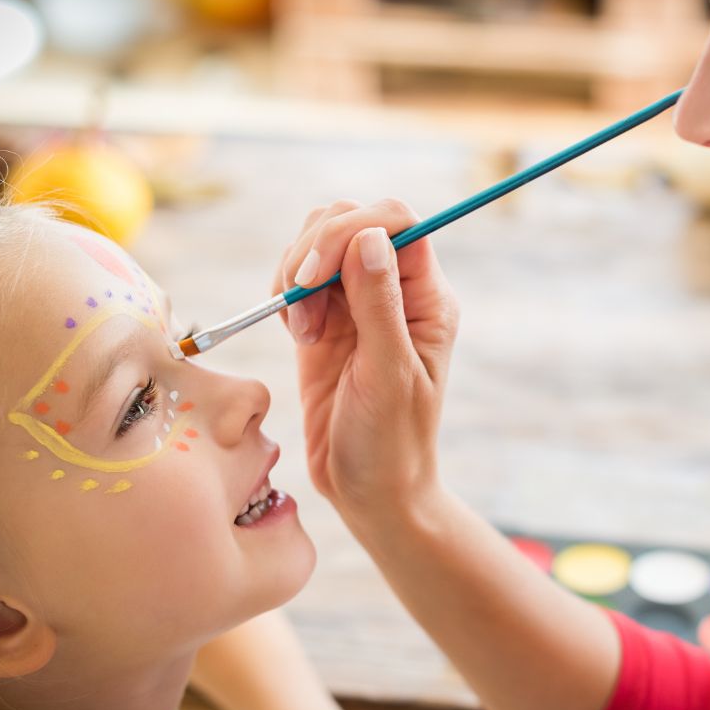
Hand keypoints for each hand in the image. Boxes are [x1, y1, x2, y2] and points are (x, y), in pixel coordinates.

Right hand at [273, 199, 458, 531]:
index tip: (314, 276)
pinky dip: (284, 294)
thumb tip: (369, 237)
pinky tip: (296, 334)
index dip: (350, 230)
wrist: (366, 489)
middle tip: (301, 312)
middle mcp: (393, 290)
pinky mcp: (322, 320)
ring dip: (295, 275)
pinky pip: (296, 277)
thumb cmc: (390, 443)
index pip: (395, 222)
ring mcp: (355, 303)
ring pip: (318, 241)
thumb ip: (379, 305)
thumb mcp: (388, 377)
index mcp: (425, 298)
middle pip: (349, 220)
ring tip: (302, 331)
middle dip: (313, 252)